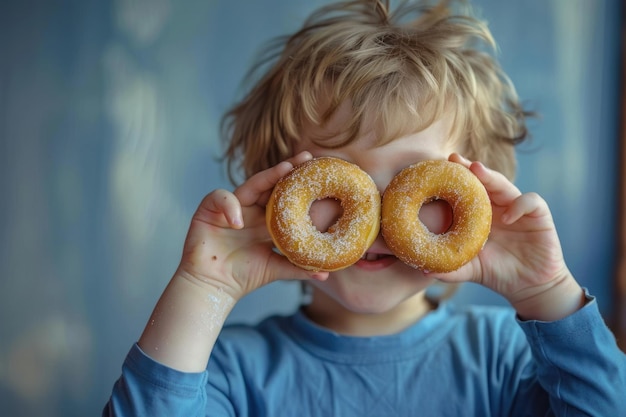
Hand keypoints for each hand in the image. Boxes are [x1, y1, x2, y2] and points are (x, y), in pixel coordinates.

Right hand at [176, 151, 328, 300]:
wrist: (214, 287)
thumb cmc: (243, 276)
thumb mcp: (275, 268)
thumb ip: (298, 267)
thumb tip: (325, 274)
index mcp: (266, 220)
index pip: (285, 197)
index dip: (299, 185)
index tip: (319, 172)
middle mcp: (250, 210)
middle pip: (270, 184)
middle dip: (287, 169)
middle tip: (305, 158)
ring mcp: (231, 208)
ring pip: (249, 185)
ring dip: (266, 176)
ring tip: (284, 170)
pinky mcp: (209, 210)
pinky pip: (220, 198)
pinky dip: (230, 207)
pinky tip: (238, 222)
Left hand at [433, 154, 583, 319]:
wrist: (528, 287)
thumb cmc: (497, 273)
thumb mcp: (470, 270)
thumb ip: (450, 268)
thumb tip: (422, 270)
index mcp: (480, 215)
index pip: (466, 191)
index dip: (454, 180)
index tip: (436, 169)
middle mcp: (498, 207)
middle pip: (484, 181)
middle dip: (470, 168)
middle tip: (454, 159)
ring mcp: (518, 209)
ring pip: (505, 185)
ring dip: (491, 177)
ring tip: (477, 170)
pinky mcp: (539, 216)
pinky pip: (531, 202)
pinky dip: (519, 205)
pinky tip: (506, 217)